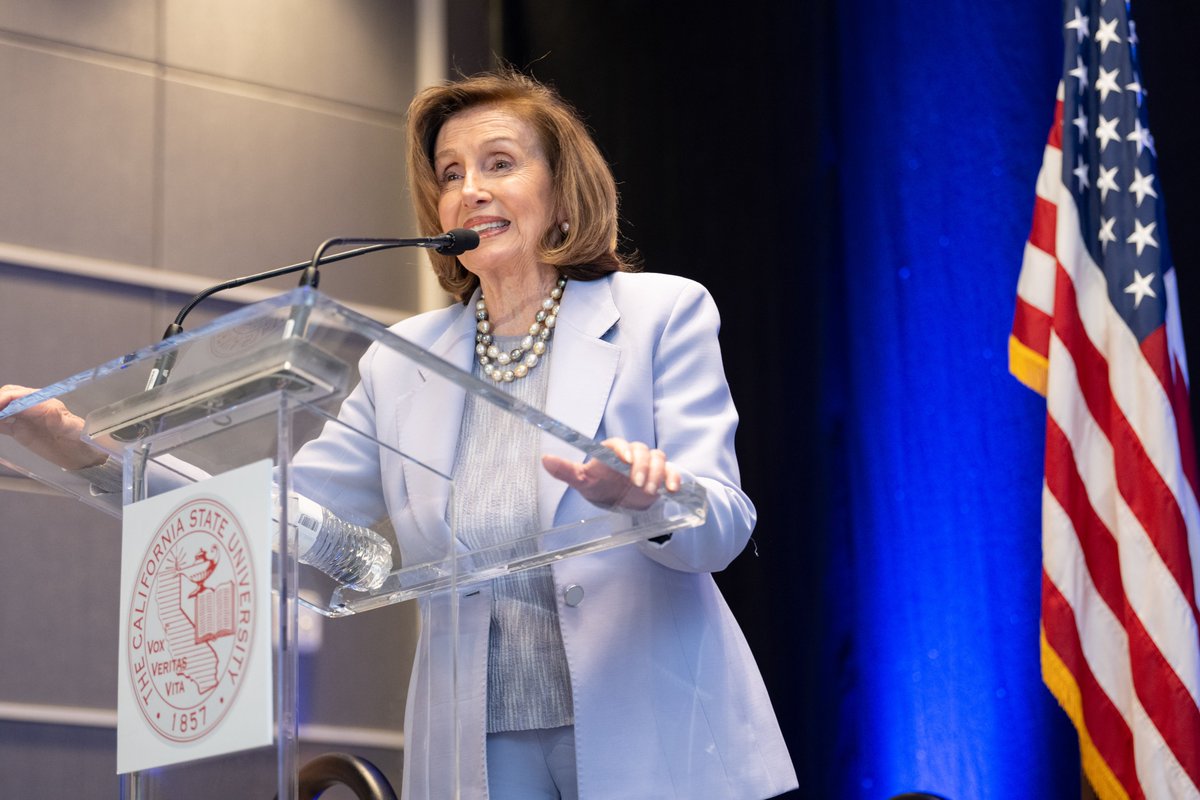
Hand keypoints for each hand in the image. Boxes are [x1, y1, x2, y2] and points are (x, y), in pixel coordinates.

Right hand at [0, 384, 105, 469]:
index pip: (18, 395)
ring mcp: (25, 418)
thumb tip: (50, 410)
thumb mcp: (74, 432)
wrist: (83, 456)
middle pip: (7, 397)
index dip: (2, 399)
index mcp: (45, 403)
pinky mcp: (20, 430)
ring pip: (2, 408)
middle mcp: (33, 407)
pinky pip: (2, 423)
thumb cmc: (82, 441)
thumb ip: (62, 422)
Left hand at [542, 437, 680, 510]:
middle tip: (637, 484)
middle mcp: (632, 454)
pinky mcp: (662, 474)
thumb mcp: (582, 482)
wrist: (620, 502)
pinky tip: (671, 490)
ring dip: (656, 474)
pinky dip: (673, 478)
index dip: (624, 449)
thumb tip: (544, 459)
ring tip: (649, 491)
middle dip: (641, 466)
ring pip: (658, 458)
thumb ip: (566, 471)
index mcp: (612, 451)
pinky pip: (672, 471)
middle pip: (642, 449)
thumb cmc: (600, 487)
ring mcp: (648, 464)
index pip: (619, 443)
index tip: (625, 460)